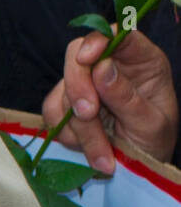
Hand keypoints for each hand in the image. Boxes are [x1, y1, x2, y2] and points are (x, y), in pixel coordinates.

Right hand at [42, 28, 178, 170]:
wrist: (138, 171)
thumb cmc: (155, 143)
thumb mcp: (152, 125)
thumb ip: (128, 98)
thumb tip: (102, 67)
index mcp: (141, 62)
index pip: (119, 35)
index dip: (100, 40)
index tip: (87, 58)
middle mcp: (111, 67)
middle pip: (78, 56)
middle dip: (78, 87)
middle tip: (88, 115)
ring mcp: (86, 85)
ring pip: (64, 91)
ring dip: (80, 126)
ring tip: (103, 154)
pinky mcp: (66, 104)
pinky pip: (51, 111)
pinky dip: (67, 134)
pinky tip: (88, 149)